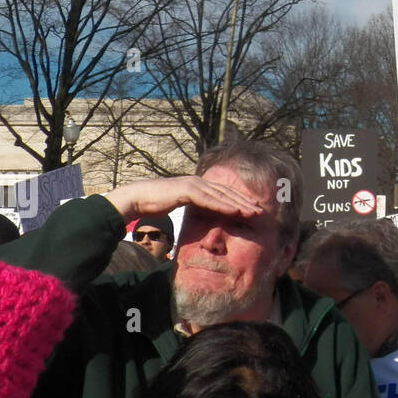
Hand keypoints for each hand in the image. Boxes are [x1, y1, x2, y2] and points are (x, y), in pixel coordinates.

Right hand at [104, 175, 263, 222]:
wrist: (136, 199)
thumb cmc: (155, 204)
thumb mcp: (179, 205)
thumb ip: (192, 207)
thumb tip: (201, 215)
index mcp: (199, 185)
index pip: (224, 193)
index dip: (240, 200)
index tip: (254, 208)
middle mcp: (199, 182)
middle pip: (227, 192)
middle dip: (245, 202)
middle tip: (261, 210)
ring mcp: (193, 184)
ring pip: (222, 195)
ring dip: (239, 204)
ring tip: (253, 212)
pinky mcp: (187, 190)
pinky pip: (209, 199)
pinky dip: (223, 205)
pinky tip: (235, 211)